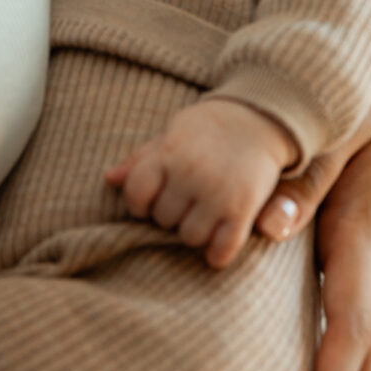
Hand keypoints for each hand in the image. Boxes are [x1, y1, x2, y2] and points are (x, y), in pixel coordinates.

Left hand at [106, 99, 297, 267]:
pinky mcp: (242, 208)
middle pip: (163, 218)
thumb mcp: (172, 134)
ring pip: (189, 236)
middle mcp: (191, 172)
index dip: (141, 203)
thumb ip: (142, 159)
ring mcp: (217, 191)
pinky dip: (218, 253)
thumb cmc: (208, 130)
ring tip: (206, 214)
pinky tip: (219, 241)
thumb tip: (109, 179)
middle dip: (172, 214)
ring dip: (196, 232)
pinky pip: (221, 248)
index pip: (135, 193)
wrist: (260, 118)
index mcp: (170, 152)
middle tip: (189, 200)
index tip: (154, 200)